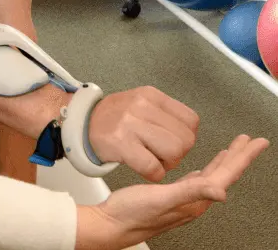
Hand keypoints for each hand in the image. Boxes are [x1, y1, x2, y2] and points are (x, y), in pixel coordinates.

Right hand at [75, 134, 268, 249]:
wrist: (110, 225)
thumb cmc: (131, 214)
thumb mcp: (161, 199)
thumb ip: (190, 192)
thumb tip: (221, 192)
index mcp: (195, 200)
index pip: (226, 175)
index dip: (242, 157)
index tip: (256, 143)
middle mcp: (193, 201)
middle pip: (223, 175)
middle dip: (238, 157)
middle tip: (251, 142)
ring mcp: (183, 200)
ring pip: (211, 177)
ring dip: (223, 162)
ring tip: (232, 151)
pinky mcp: (170, 198)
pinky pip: (195, 181)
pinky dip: (204, 170)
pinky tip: (201, 170)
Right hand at [88, 86, 199, 180]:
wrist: (80, 125)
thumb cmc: (115, 120)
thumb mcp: (140, 104)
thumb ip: (165, 114)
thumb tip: (189, 134)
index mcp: (150, 95)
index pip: (191, 120)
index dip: (186, 136)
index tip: (170, 141)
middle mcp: (141, 105)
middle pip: (186, 139)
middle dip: (177, 153)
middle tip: (160, 154)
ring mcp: (130, 124)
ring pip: (174, 152)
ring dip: (167, 164)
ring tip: (152, 160)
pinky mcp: (120, 143)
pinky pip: (153, 167)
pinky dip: (153, 174)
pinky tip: (144, 169)